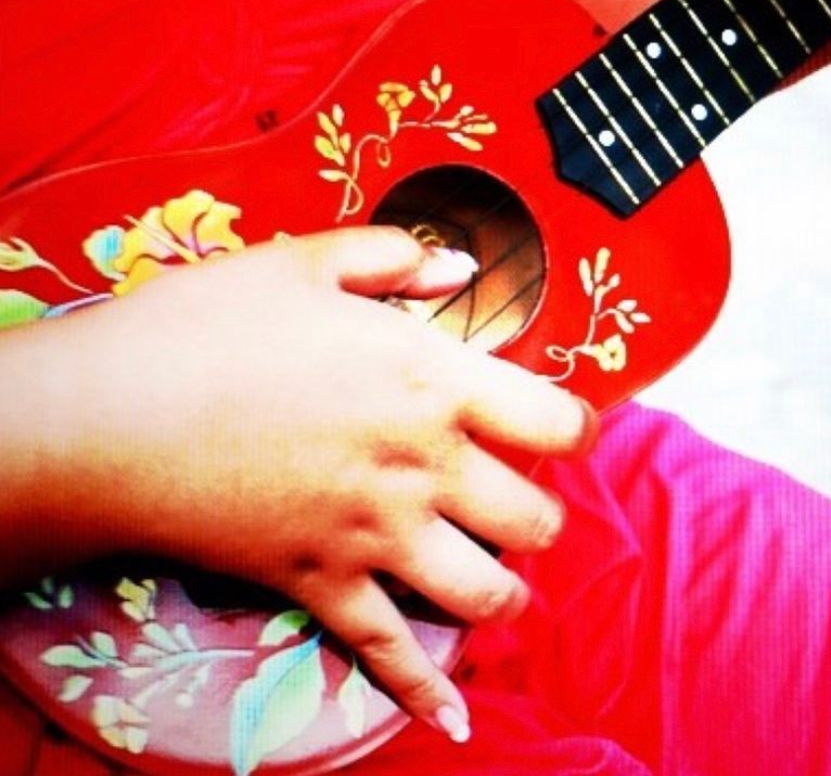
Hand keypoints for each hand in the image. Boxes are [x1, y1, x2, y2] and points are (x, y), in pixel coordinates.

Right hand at [22, 227, 595, 741]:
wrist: (108, 416)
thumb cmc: (208, 325)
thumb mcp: (306, 261)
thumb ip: (394, 258)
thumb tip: (460, 263)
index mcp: (433, 379)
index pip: (553, 420)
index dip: (576, 426)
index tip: (569, 429)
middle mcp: (422, 464)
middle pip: (533, 517)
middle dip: (541, 515)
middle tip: (521, 503)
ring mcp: (375, 535)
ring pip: (483, 592)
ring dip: (505, 592)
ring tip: (501, 579)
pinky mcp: (320, 586)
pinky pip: (387, 654)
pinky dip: (426, 692)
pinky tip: (454, 717)